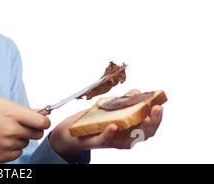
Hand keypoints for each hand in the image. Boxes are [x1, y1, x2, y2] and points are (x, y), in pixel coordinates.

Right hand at [0, 98, 50, 162]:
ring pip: (26, 143)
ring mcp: (8, 144)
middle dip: (33, 129)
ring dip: (20, 138)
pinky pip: (18, 153)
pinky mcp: (3, 156)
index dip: (44, 121)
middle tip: (21, 126)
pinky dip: (13, 148)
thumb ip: (22, 109)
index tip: (41, 121)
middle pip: (37, 134)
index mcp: (12, 114)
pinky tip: (1, 141)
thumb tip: (41, 112)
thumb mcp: (0, 104)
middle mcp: (12, 130)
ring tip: (4, 132)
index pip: (42, 122)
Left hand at [49, 89, 163, 162]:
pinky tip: (114, 126)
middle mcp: (124, 138)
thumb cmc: (95, 119)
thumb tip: (137, 92)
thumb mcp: (111, 108)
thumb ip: (125, 101)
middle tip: (157, 109)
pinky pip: (105, 140)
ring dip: (137, 129)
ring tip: (144, 117)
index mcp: (130, 129)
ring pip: (128, 140)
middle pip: (143, 134)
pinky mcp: (96, 142)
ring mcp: (112, 141)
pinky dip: (110, 133)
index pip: (148, 126)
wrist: (73, 131)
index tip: (160, 104)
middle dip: (153, 122)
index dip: (156, 117)